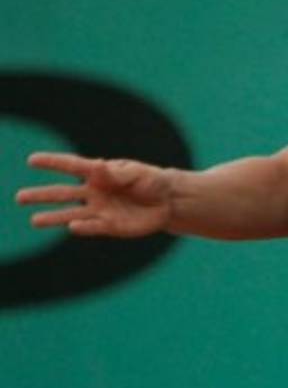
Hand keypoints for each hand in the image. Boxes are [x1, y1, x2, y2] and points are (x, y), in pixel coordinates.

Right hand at [15, 152, 172, 236]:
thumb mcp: (138, 173)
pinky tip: (72, 226)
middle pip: (63, 193)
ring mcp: (100, 210)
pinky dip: (84, 227)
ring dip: (54, 217)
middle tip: (19, 197)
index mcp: (99, 173)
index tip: (32, 160)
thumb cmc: (151, 181)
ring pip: (72, 213)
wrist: (168, 202)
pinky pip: (95, 226)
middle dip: (42, 195)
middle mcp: (94, 192)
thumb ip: (118, 173)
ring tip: (34, 220)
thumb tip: (96, 166)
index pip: (72, 166)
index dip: (53, 163)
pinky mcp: (111, 226)